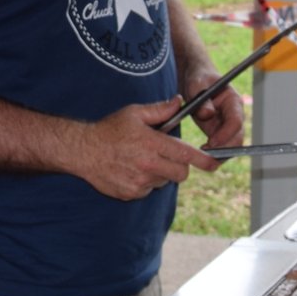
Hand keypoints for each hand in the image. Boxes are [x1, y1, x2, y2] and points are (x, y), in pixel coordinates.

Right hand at [63, 99, 213, 200]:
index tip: (214, 163)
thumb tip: (179, 102)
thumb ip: (160, 110)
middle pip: (180, 173)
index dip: (203, 159)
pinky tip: (132, 170)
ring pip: (164, 181)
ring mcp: (139, 182)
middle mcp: (147, 165)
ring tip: (143, 160)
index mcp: (151, 144)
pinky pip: (149, 189)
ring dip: (161, 173)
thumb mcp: (134, 113)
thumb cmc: (109, 130)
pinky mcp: (131, 193)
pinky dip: (146, 182)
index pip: (185, 154)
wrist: (82, 151)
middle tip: (168, 156)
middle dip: (180, 166)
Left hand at [183, 76, 247, 152]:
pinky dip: (213, 154)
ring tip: (201, 156)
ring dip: (219, 154)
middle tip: (205, 155)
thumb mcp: (197, 84)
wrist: (197, 80)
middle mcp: (235, 116)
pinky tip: (200, 154)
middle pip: (238, 138)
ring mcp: (228, 126)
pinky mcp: (220, 133)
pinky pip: (222, 148)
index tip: (211, 142)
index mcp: (233, 101)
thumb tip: (208, 115)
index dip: (226, 134)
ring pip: (232, 147)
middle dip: (224, 149)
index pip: (236, 121)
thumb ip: (202, 99)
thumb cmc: (199, 79)